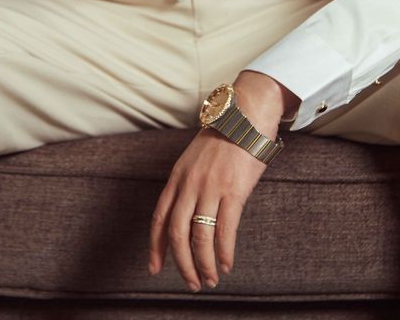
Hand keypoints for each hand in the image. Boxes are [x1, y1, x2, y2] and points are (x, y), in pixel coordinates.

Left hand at [148, 72, 294, 290]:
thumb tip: (187, 215)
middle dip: (181, 263)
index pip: (160, 217)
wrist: (245, 116)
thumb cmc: (223, 138)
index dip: (155, 246)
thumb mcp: (194, 159)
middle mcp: (190, 183)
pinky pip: (226, 231)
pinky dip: (224, 253)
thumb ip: (188, 184)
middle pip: (177, 233)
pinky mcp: (234, 191)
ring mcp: (211, 187)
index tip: (154, 268)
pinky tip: (226, 264)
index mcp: (177, 176)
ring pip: (201, 236)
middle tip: (190, 283)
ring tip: (210, 279)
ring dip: (204, 264)